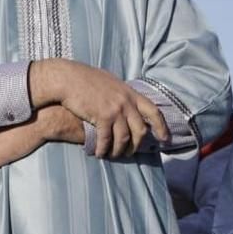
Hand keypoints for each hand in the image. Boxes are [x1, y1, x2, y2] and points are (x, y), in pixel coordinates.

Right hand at [34, 59, 167, 158]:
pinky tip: (99, 153)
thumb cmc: (84, 79)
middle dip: (136, 145)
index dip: (161, 127)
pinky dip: (103, 149)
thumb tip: (125, 100)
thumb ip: (120, 93)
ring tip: (113, 155)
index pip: (153, 111)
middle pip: (140, 130)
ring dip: (119, 150)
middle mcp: (127, 102)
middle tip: (130, 153)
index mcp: (131, 93)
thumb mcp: (110, 82)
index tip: (165, 139)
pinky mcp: (102, 117)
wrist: (67, 78)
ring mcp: (115, 109)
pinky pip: (106, 139)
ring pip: (124, 138)